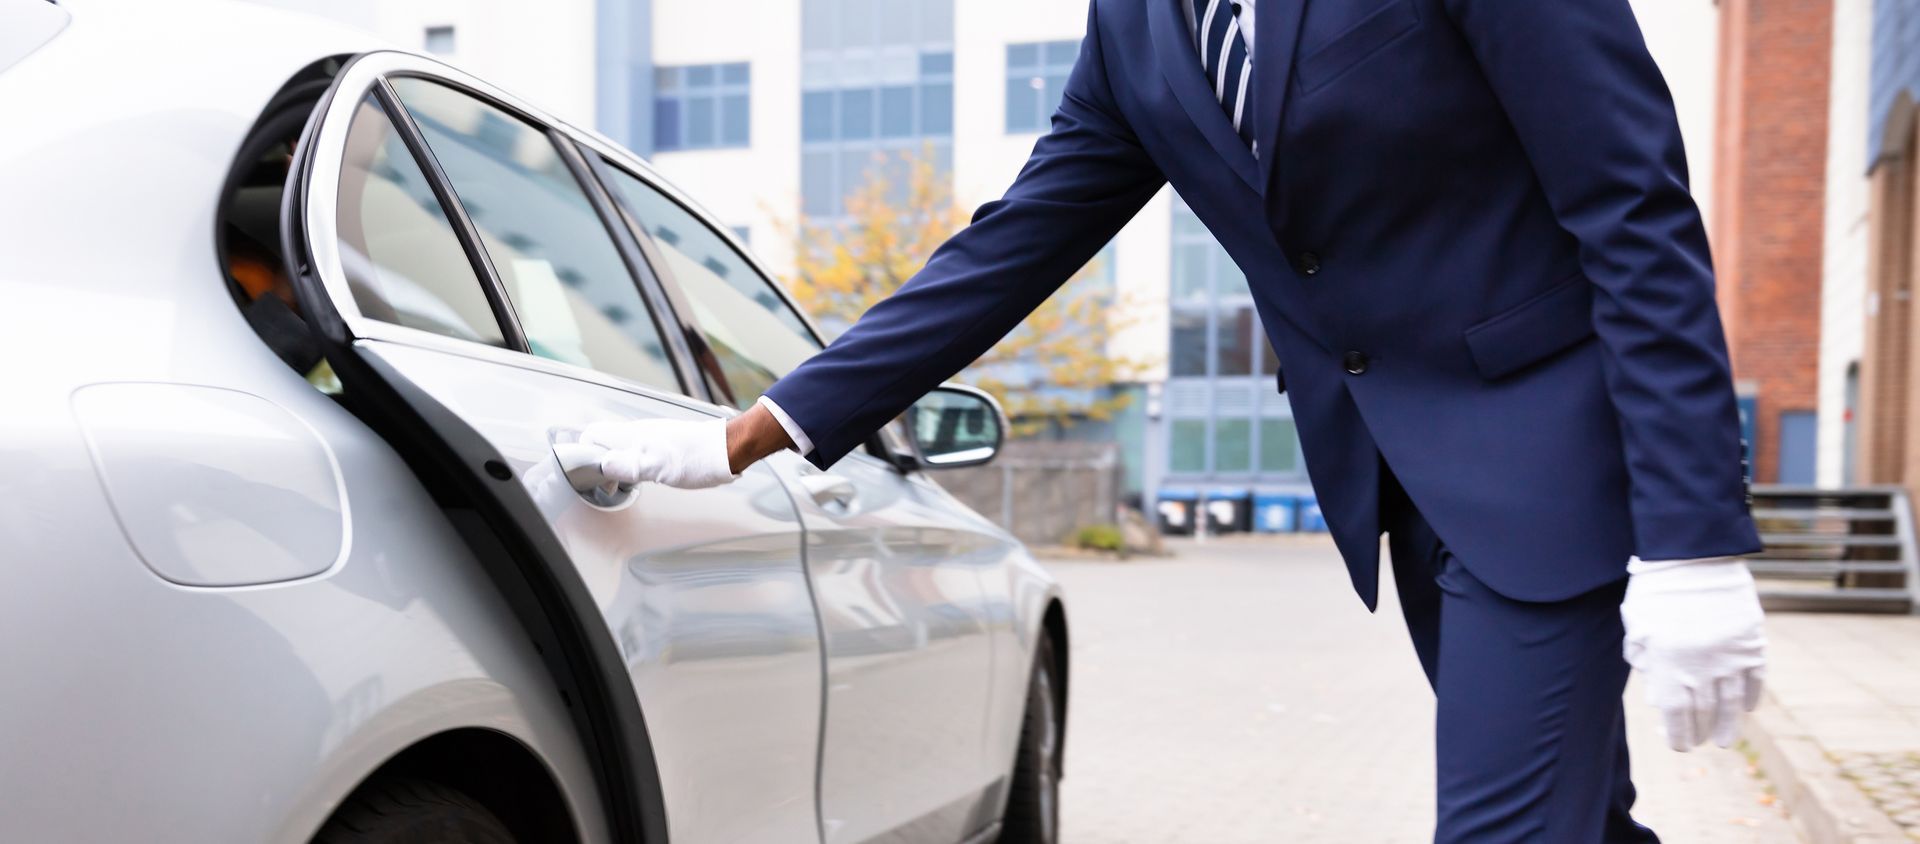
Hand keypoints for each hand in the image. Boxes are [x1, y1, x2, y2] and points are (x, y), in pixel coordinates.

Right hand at [580, 417, 736, 489]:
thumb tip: (603, 465)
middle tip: (604, 483)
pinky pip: (639, 451)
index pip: (594, 434)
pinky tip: (642, 478)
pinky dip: (633, 464)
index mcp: (635, 436)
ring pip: (622, 446)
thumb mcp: (660, 468)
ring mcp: (654, 436)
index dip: (584, 453)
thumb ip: (629, 465)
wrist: (729, 449)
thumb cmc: (698, 459)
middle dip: (599, 461)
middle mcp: (641, 432)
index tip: (587, 474)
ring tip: (621, 484)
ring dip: (616, 464)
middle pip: (606, 441)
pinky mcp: (666, 443)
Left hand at [1621, 558, 1766, 750]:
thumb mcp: (1637, 627)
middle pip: (1704, 712)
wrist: (1692, 553)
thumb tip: (1657, 695)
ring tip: (1725, 739)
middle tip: (1702, 742)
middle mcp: (1702, 666)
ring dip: (1729, 724)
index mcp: (1669, 664)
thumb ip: (1646, 661)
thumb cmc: (1655, 588)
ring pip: (1733, 702)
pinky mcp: (1752, 641)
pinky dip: (1751, 696)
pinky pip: (1755, 678)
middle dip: (1701, 731)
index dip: (1677, 734)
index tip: (1679, 744)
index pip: (1675, 714)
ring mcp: (1731, 656)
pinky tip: (1747, 708)